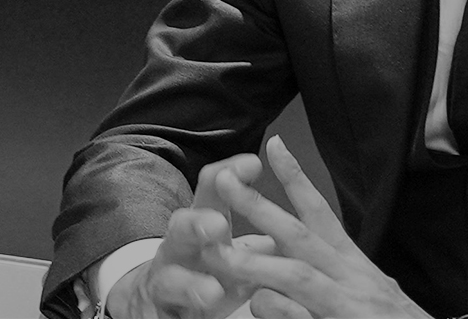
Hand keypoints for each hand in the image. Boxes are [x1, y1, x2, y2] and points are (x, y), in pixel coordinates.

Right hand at [106, 152, 277, 318]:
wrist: (159, 299)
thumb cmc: (210, 267)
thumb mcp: (236, 246)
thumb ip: (265, 231)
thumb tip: (308, 217)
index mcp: (203, 223)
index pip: (212, 189)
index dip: (229, 174)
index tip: (253, 164)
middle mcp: (179, 246)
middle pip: (181, 227)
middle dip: (198, 224)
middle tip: (218, 225)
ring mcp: (165, 280)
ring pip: (169, 278)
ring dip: (190, 283)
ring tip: (213, 291)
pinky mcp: (160, 311)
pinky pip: (163, 314)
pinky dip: (174, 316)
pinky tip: (187, 318)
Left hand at [217, 136, 433, 318]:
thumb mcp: (365, 297)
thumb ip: (329, 282)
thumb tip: (281, 278)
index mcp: (354, 265)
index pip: (321, 213)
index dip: (296, 179)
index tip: (273, 146)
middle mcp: (353, 276)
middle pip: (300, 233)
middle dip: (260, 205)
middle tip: (224, 180)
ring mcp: (348, 301)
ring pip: (296, 272)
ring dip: (255, 261)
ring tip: (217, 254)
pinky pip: (299, 313)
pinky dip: (276, 309)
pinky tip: (256, 307)